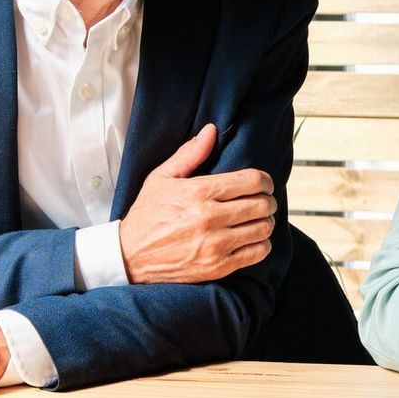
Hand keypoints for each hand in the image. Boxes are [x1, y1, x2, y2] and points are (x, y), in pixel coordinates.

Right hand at [119, 123, 276, 284]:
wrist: (130, 256)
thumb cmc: (147, 214)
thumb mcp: (161, 177)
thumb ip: (189, 154)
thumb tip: (211, 131)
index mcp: (199, 192)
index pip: (251, 181)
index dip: (265, 180)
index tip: (264, 183)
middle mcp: (210, 218)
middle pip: (261, 205)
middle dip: (267, 200)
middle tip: (263, 201)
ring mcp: (215, 245)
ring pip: (263, 228)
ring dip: (265, 222)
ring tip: (258, 219)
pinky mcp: (217, 267)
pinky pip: (256, 253)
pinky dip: (262, 244)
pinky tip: (252, 239)